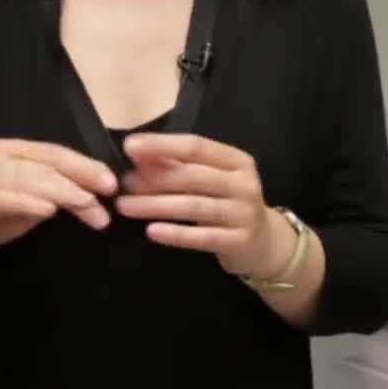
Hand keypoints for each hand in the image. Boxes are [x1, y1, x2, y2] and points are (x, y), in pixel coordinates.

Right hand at [0, 138, 117, 269]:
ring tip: (90, 208)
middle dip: (82, 178)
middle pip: (48, 163)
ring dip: (66, 193)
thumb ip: (56, 194)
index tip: (112, 182)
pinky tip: (51, 211)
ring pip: (33, 178)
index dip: (85, 165)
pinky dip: (31, 203)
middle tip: (109, 195)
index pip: (55, 153)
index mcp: (10, 150)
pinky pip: (9, 197)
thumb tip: (96, 195)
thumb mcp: (30, 205)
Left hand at [112, 133, 290, 278]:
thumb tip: (138, 155)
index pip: (197, 146)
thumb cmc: (228, 203)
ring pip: (194, 206)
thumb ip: (179, 166)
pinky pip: (202, 237)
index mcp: (237, 161)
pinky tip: (151, 232)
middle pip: (193, 176)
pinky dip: (175, 234)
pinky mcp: (239, 241)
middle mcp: (244, 184)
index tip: (130, 147)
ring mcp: (243, 213)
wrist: (264, 243)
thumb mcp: (212, 179)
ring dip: (156, 205)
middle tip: (124, 183)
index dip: (162, 145)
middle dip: (154, 178)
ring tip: (126, 206)